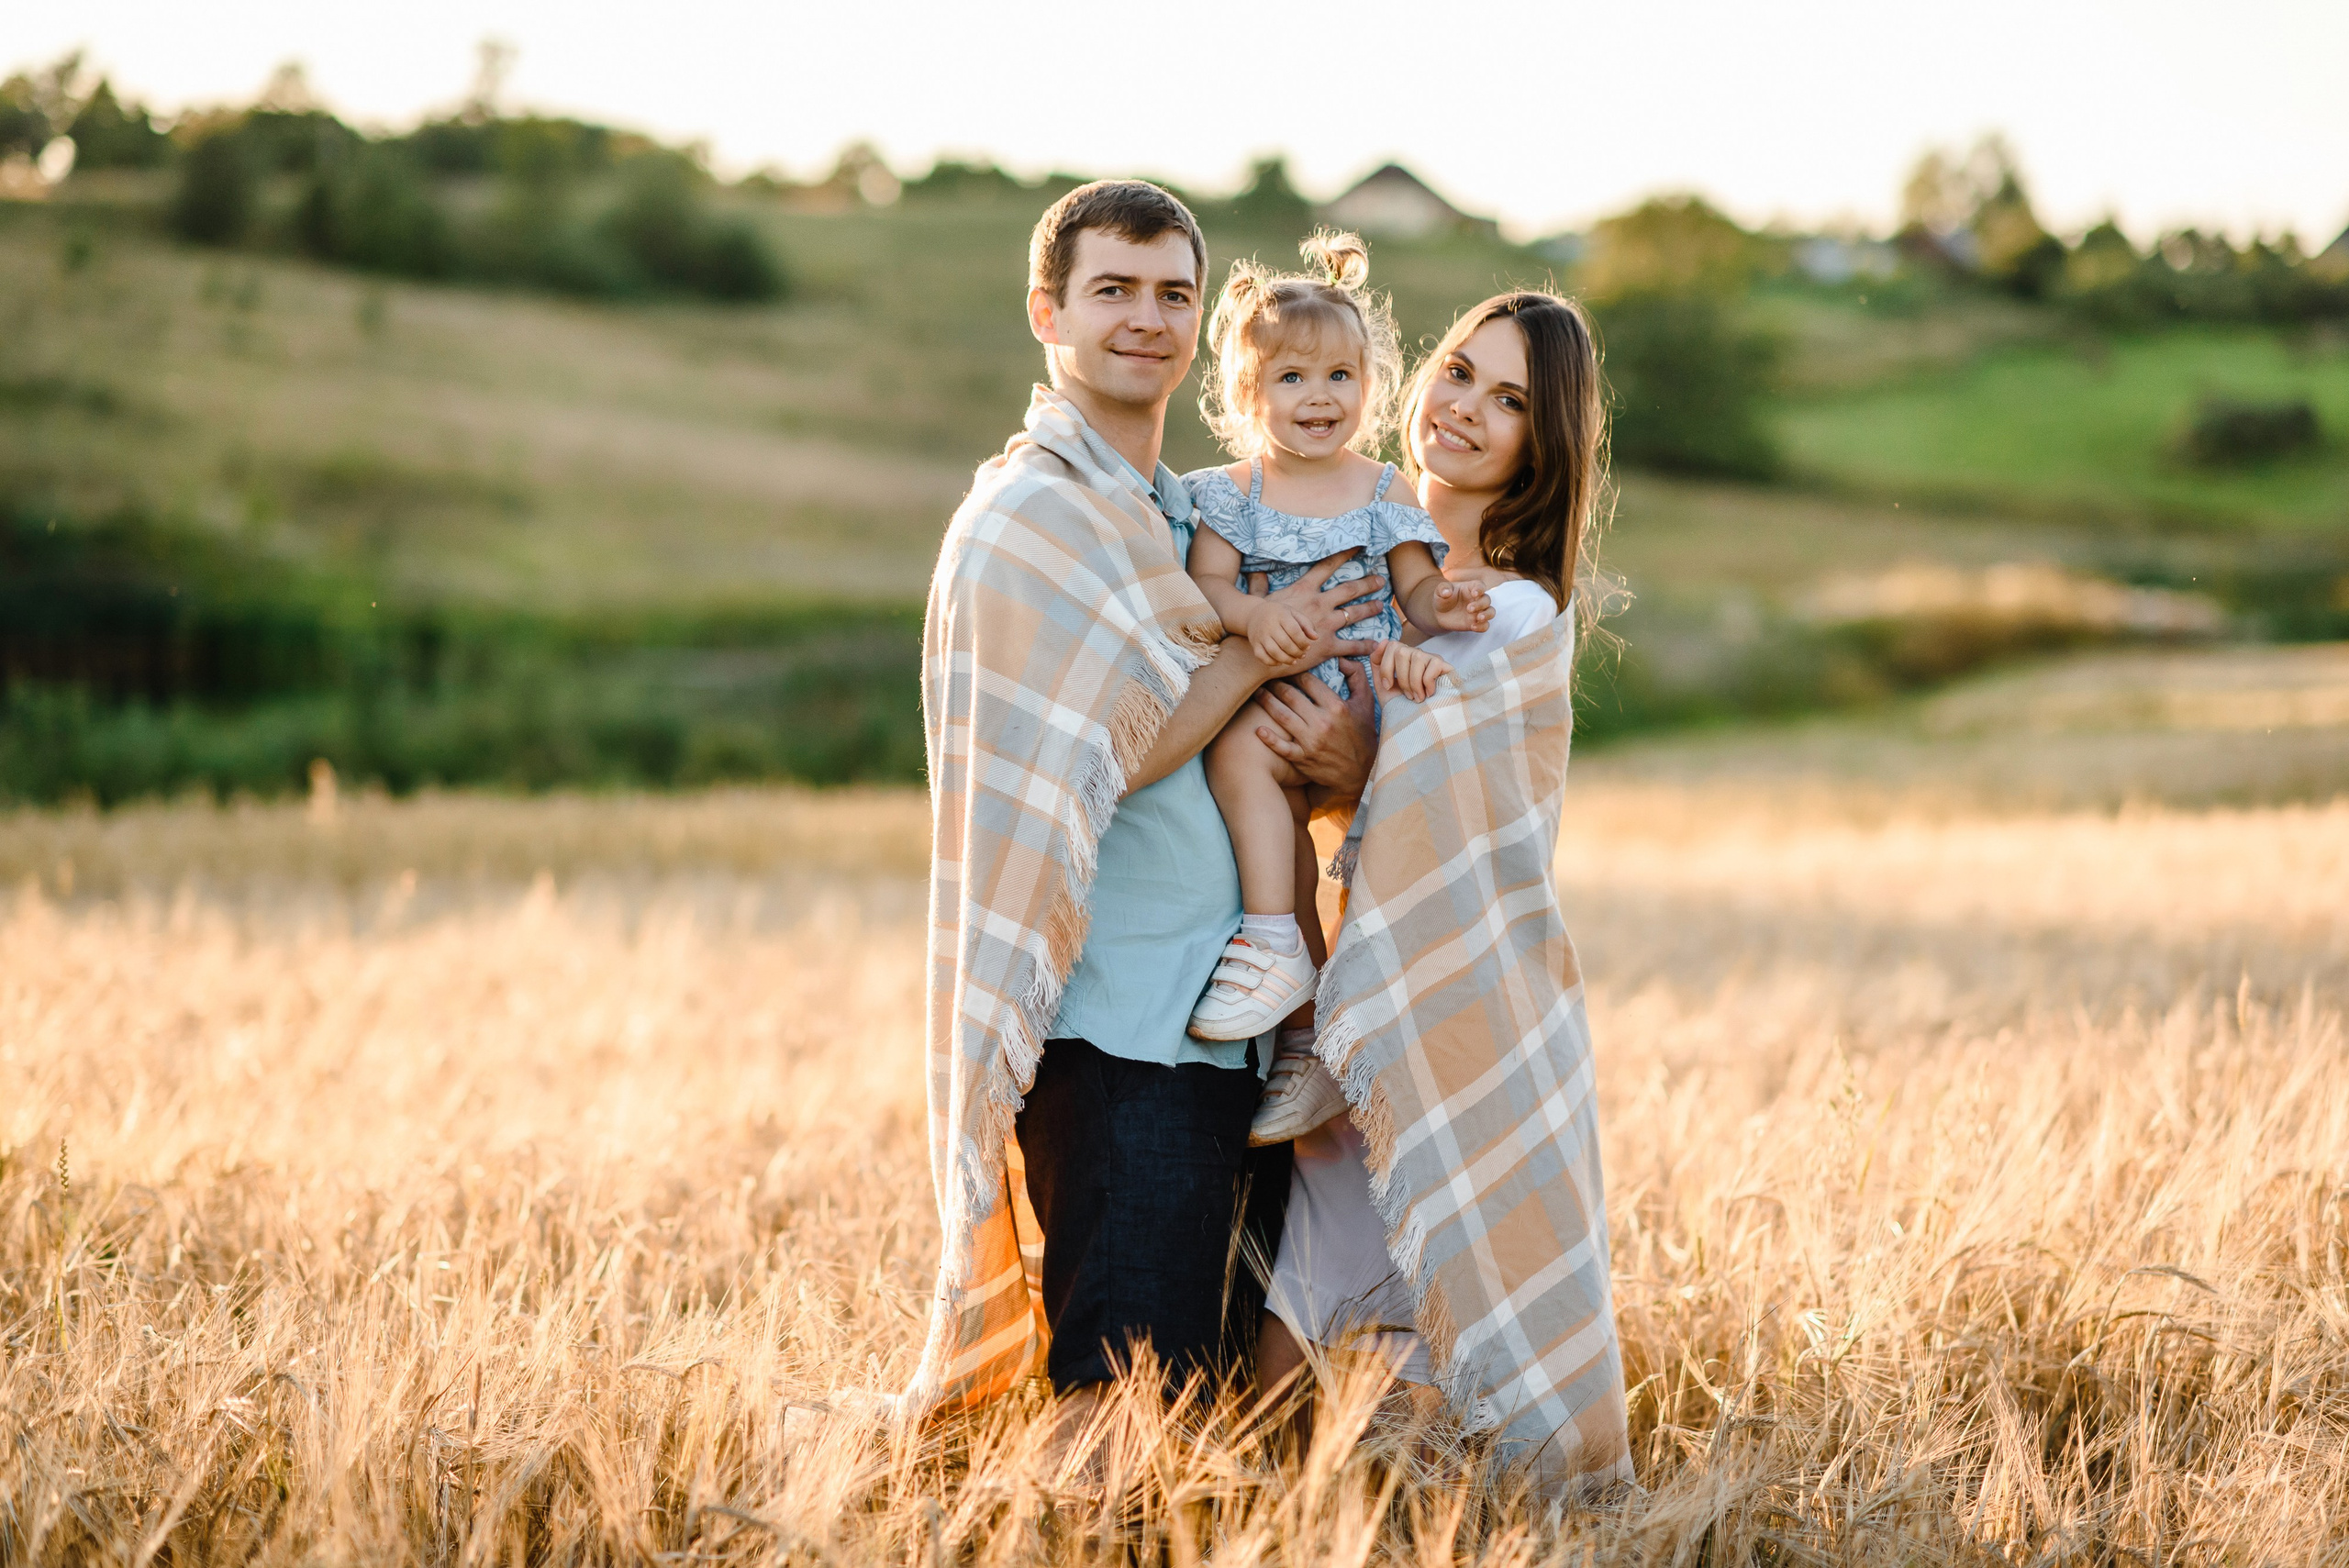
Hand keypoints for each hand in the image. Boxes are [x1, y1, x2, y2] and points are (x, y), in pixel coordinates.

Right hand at [1247, 605, 1313, 666]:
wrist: (1254, 614)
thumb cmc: (1279, 615)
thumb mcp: (1293, 614)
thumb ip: (1306, 624)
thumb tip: (1315, 638)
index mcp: (1281, 615)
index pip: (1294, 631)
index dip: (1303, 642)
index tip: (1308, 646)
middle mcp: (1269, 625)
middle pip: (1285, 643)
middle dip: (1297, 652)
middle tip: (1302, 655)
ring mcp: (1260, 635)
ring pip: (1274, 652)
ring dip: (1286, 660)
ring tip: (1294, 661)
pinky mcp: (1254, 644)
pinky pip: (1262, 657)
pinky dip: (1272, 662)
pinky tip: (1280, 662)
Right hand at [1248, 550, 1384, 647]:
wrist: (1260, 649)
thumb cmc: (1260, 624)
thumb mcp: (1261, 599)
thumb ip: (1259, 584)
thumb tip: (1254, 572)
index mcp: (1305, 590)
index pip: (1327, 566)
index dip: (1343, 555)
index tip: (1358, 546)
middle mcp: (1319, 603)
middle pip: (1349, 589)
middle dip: (1367, 584)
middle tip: (1380, 580)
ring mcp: (1325, 625)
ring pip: (1354, 614)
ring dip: (1370, 609)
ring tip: (1380, 606)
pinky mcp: (1327, 646)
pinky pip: (1351, 646)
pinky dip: (1364, 646)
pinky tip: (1374, 644)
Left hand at [1251, 672, 1375, 797]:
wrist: (1362, 771)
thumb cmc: (1363, 734)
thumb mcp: (1366, 703)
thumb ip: (1358, 676)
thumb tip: (1342, 659)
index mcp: (1336, 707)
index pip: (1308, 681)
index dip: (1295, 673)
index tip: (1288, 670)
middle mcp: (1322, 722)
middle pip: (1291, 696)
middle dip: (1276, 684)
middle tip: (1267, 678)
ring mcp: (1311, 742)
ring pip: (1282, 716)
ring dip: (1266, 702)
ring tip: (1258, 693)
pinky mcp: (1303, 759)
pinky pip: (1281, 747)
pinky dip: (1269, 738)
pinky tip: (1258, 729)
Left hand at [1372, 640, 1452, 702]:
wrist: (1419, 725)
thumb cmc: (1402, 706)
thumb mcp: (1383, 686)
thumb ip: (1377, 663)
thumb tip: (1382, 641)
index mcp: (1402, 657)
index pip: (1391, 645)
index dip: (1386, 667)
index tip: (1388, 687)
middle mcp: (1417, 654)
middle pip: (1401, 651)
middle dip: (1400, 678)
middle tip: (1406, 695)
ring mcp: (1431, 658)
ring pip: (1416, 657)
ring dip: (1414, 683)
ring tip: (1417, 698)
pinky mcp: (1446, 666)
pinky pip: (1432, 665)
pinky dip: (1428, 684)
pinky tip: (1430, 694)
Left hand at [1431, 577, 1492, 633]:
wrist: (1440, 614)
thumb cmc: (1443, 598)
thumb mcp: (1440, 591)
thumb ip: (1443, 589)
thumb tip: (1447, 592)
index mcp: (1471, 588)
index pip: (1480, 586)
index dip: (1480, 589)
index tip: (1474, 593)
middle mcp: (1477, 599)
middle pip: (1487, 600)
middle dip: (1480, 604)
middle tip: (1469, 609)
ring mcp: (1478, 611)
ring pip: (1490, 612)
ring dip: (1487, 615)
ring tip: (1478, 618)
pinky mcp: (1476, 622)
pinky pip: (1485, 625)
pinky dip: (1482, 627)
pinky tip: (1473, 627)